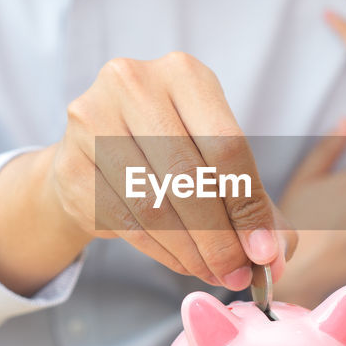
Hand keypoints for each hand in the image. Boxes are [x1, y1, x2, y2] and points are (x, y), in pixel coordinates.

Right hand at [48, 52, 294, 289]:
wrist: (91, 155)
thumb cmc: (170, 155)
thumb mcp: (217, 161)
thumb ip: (254, 203)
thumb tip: (276, 255)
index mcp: (183, 73)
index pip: (227, 146)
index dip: (248, 206)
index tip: (262, 251)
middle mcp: (133, 84)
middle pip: (188, 178)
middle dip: (220, 238)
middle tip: (238, 273)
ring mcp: (92, 120)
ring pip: (154, 206)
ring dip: (191, 252)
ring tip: (214, 272)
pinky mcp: (69, 163)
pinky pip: (124, 222)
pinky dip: (162, 253)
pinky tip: (183, 264)